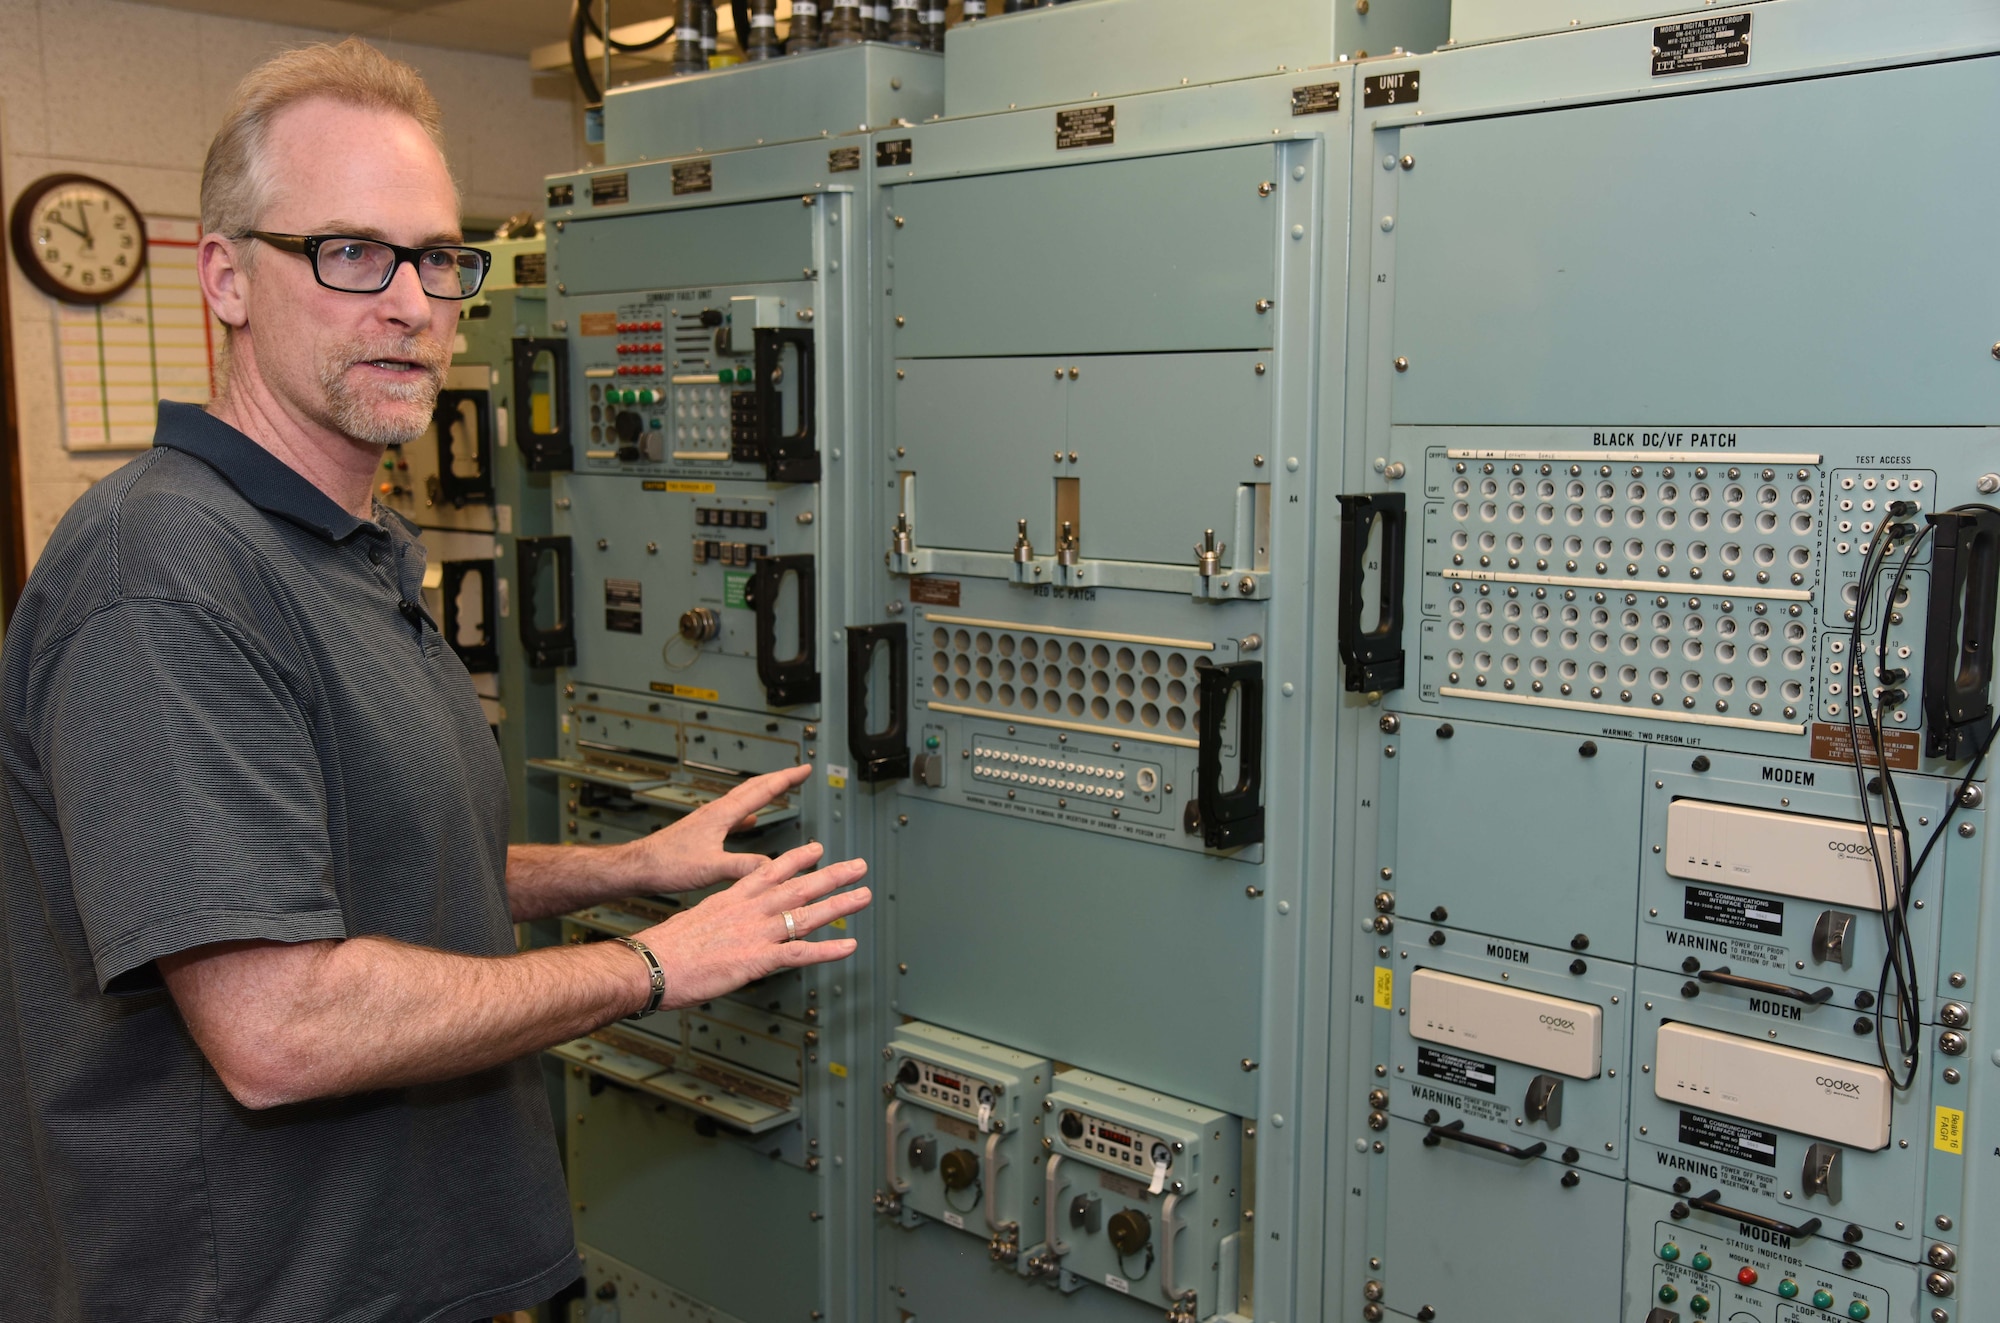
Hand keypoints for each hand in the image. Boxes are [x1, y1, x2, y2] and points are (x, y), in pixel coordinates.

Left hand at [617, 763, 812, 893]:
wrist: (639, 867)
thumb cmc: (667, 865)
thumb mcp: (711, 868)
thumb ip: (744, 867)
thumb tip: (775, 868)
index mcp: (721, 815)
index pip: (761, 791)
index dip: (786, 779)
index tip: (805, 769)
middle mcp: (715, 812)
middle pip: (753, 788)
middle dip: (779, 779)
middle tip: (798, 772)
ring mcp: (708, 820)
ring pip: (743, 799)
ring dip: (763, 792)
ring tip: (778, 789)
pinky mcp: (702, 831)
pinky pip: (732, 815)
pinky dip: (747, 813)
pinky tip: (749, 822)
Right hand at [634, 841, 869, 1006]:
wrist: (651, 964)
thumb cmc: (665, 949)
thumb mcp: (696, 922)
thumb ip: (720, 921)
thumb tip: (727, 928)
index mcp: (732, 899)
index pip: (770, 871)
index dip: (798, 860)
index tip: (817, 849)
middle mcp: (748, 910)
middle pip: (798, 887)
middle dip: (832, 875)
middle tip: (859, 866)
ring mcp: (755, 933)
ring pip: (806, 915)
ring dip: (839, 905)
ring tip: (864, 895)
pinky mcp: (757, 959)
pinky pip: (800, 953)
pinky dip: (828, 950)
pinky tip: (849, 946)